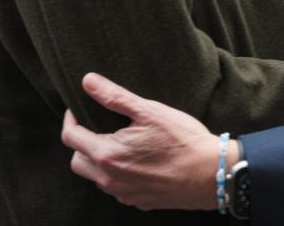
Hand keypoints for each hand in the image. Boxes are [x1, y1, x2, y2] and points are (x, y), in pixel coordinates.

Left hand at [62, 73, 221, 209]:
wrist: (212, 173)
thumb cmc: (182, 139)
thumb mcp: (148, 110)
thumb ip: (114, 96)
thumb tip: (87, 81)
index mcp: (107, 155)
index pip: (71, 137)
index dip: (71, 119)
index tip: (78, 109)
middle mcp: (110, 180)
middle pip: (77, 162)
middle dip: (80, 143)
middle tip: (96, 125)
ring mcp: (124, 194)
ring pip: (96, 177)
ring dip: (98, 160)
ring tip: (117, 141)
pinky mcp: (139, 202)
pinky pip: (117, 188)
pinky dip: (117, 174)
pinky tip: (136, 160)